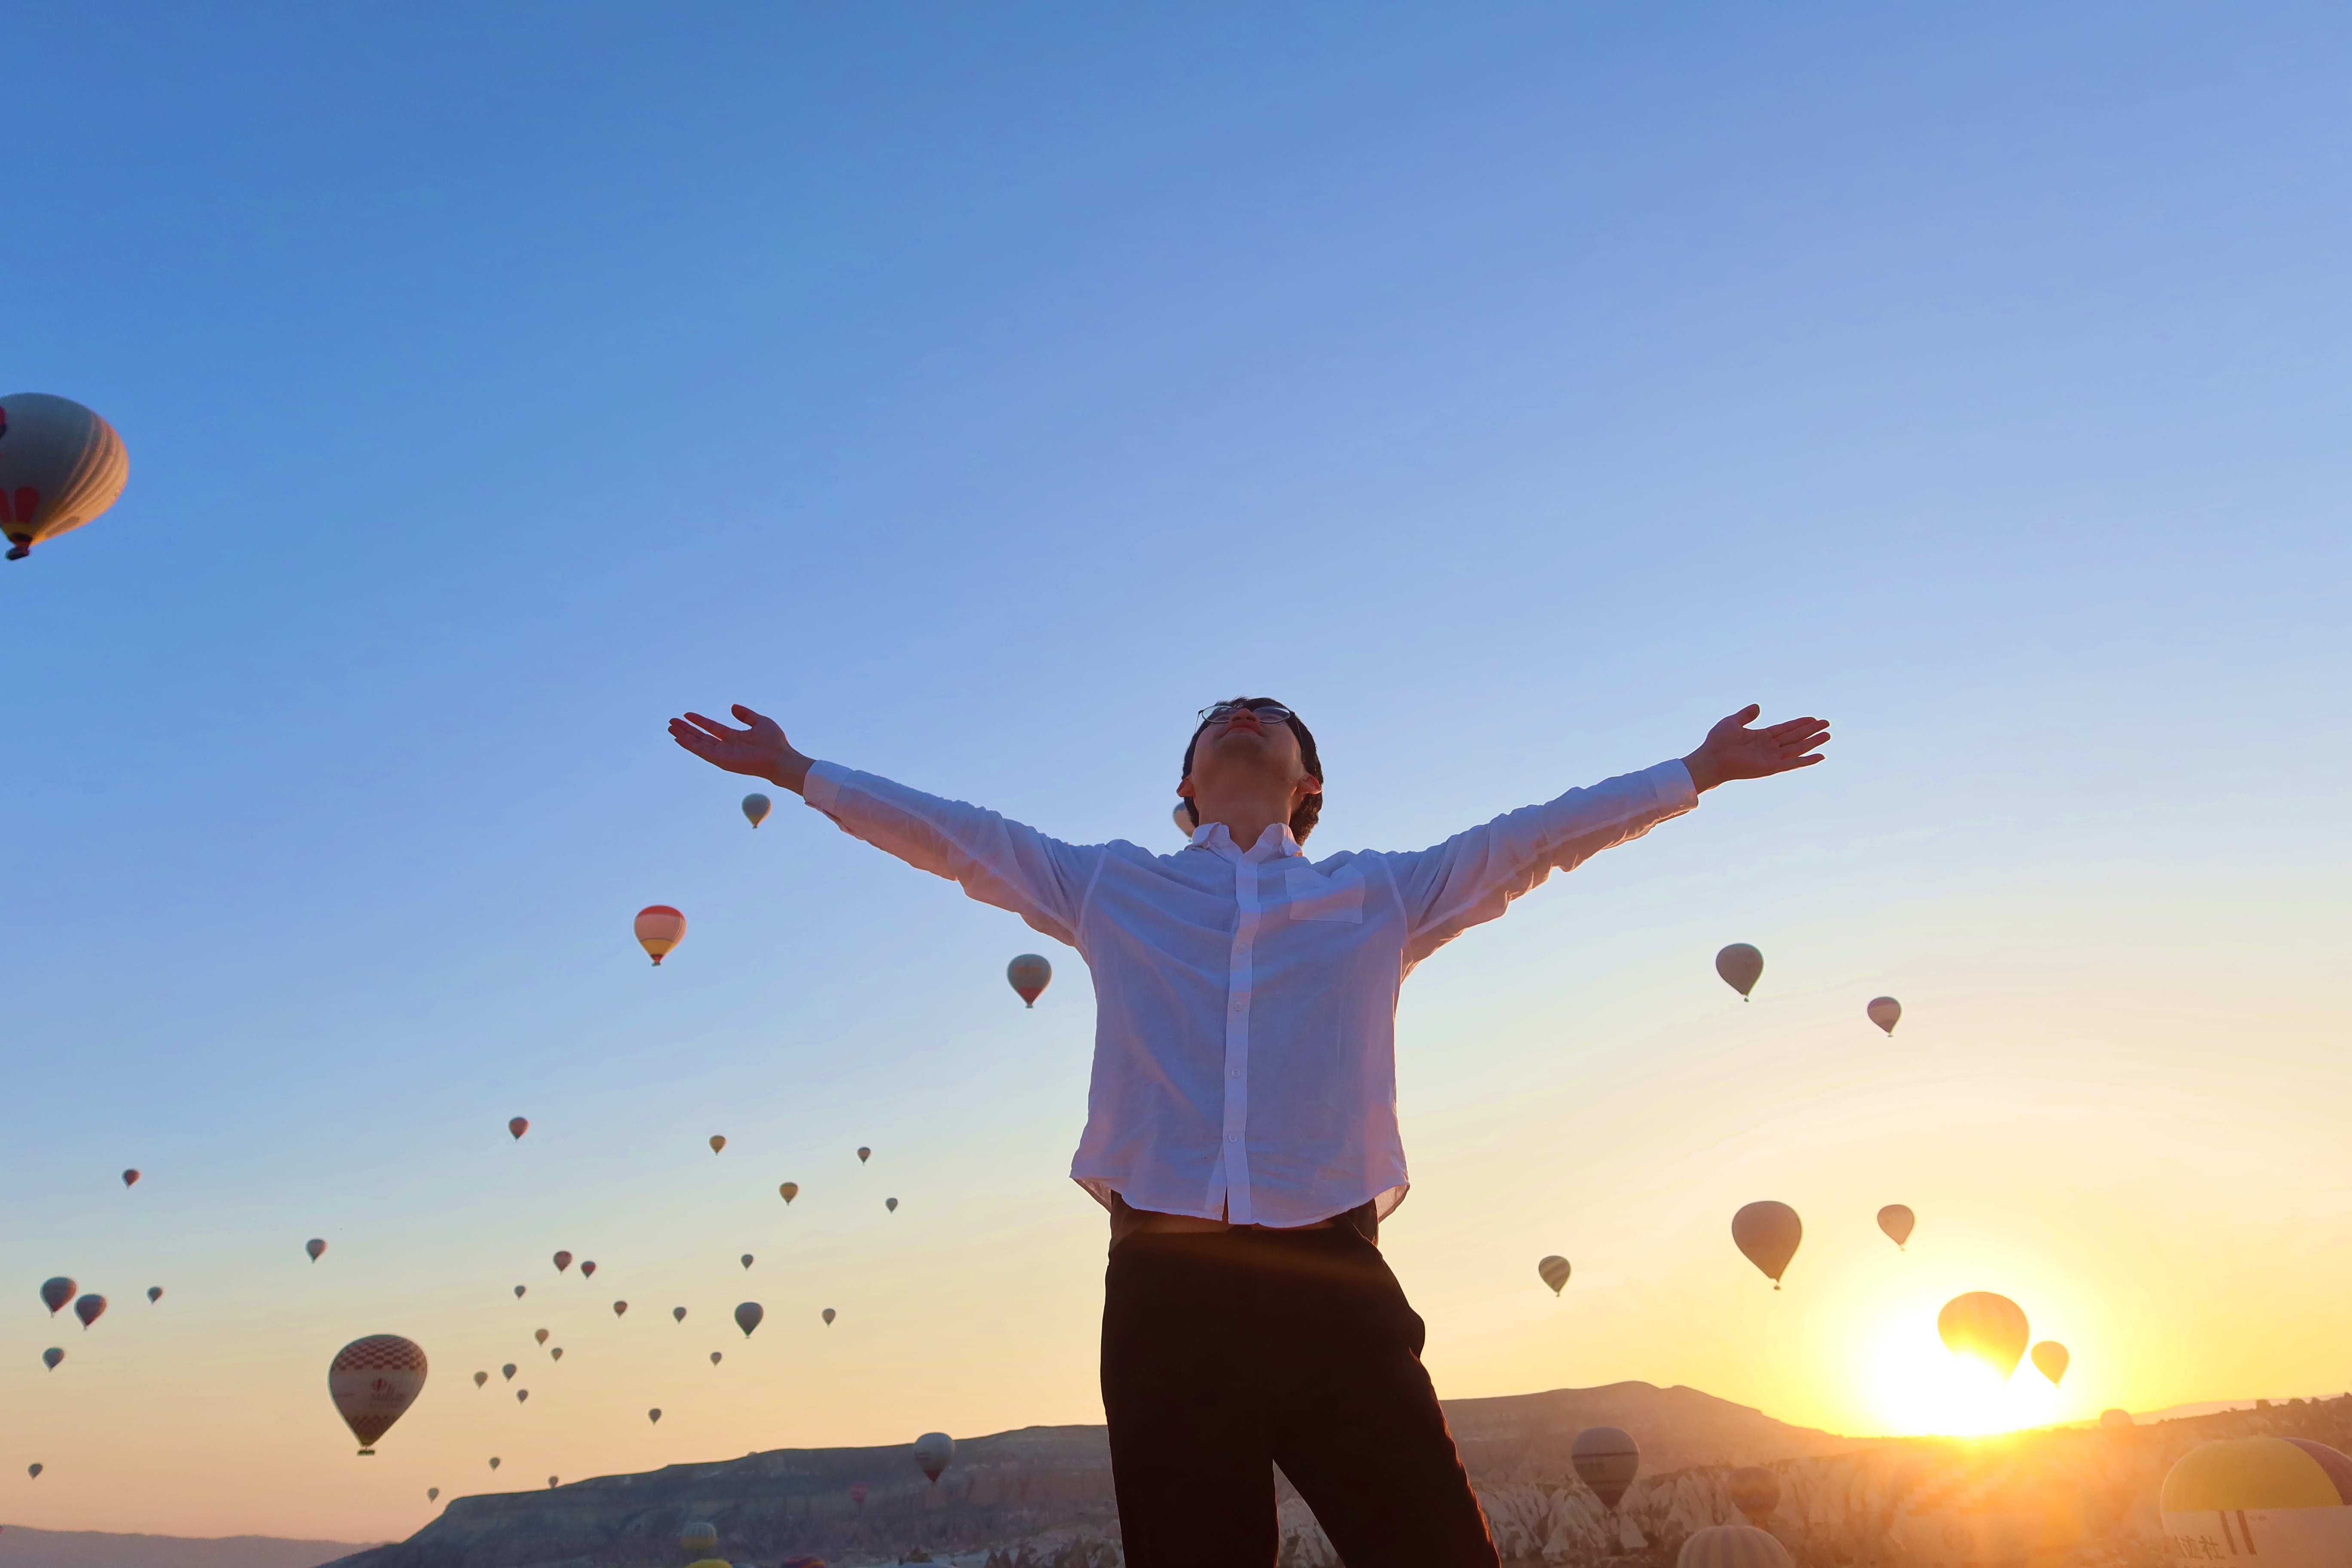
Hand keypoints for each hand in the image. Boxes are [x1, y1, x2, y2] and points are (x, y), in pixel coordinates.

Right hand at [668, 704, 811, 792]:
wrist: (779, 757)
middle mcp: (726, 746)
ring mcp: (723, 754)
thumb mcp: (760, 721)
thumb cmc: (774, 742)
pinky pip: (702, 751)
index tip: (686, 715)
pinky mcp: (721, 761)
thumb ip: (745, 715)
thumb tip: (732, 706)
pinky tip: (679, 738)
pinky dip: (689, 745)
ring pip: (698, 743)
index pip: (712, 728)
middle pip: (701, 736)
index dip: (699, 721)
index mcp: (735, 737)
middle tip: (672, 722)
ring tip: (670, 728)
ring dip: (684, 735)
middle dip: (686, 729)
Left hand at [1681, 705, 1829, 792]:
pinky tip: (1820, 756)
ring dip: (1813, 742)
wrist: (1711, 758)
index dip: (1799, 724)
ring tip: (1828, 735)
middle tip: (1826, 724)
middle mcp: (1769, 747)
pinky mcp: (1771, 767)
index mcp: (1761, 737)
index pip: (1785, 729)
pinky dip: (1807, 760)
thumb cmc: (1718, 742)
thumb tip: (1757, 706)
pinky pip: (1793, 764)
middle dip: (1811, 731)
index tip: (1813, 719)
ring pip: (1797, 748)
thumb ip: (1746, 715)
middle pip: (1795, 737)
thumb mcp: (1733, 722)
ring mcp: (1771, 758)